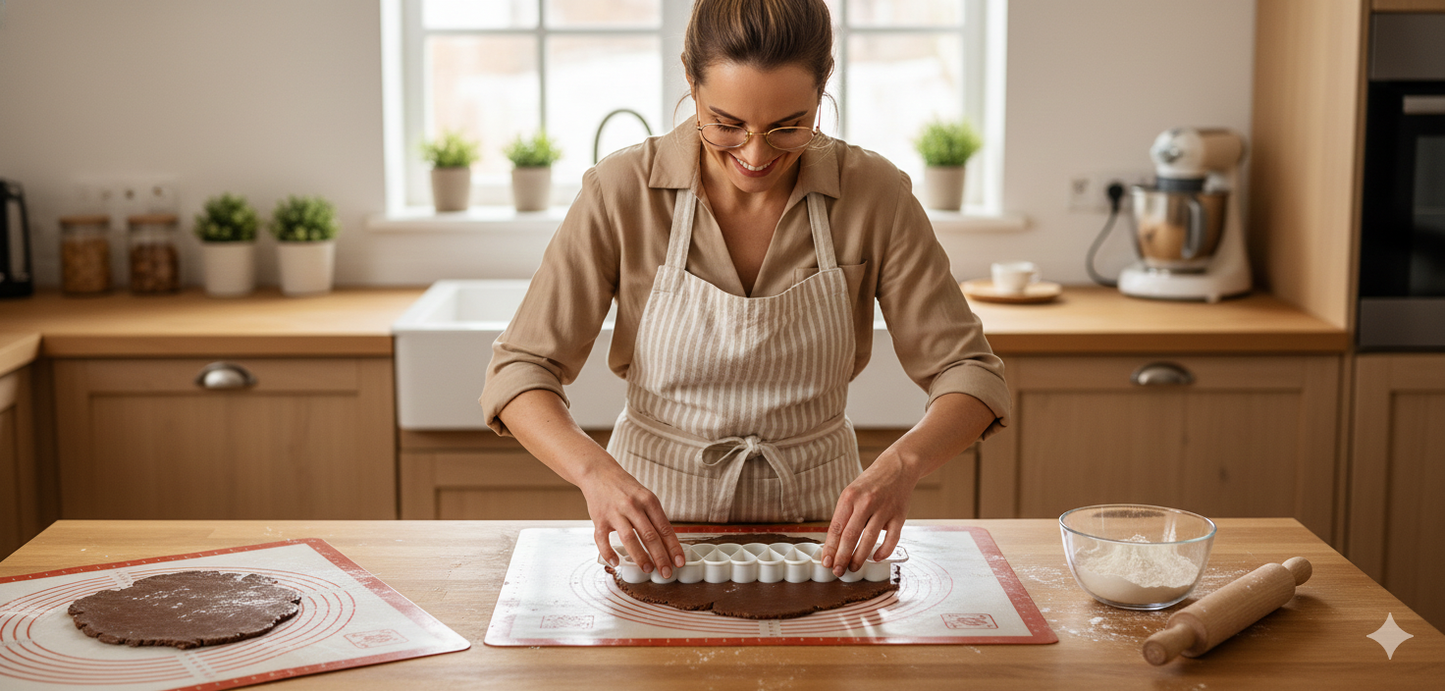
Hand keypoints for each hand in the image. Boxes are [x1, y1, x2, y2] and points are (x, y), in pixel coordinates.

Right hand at [579, 463, 685, 578]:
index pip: (664, 528)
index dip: (673, 547)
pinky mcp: (599, 519)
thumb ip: (654, 517)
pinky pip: (603, 540)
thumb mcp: (645, 496)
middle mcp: (632, 506)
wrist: (598, 472)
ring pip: (629, 538)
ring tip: (647, 569)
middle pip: (650, 535)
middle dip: (660, 557)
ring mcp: (615, 513)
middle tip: (666, 572)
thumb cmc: (624, 487)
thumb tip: (667, 543)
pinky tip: (616, 562)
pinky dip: (609, 553)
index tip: (679, 562)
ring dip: (640, 556)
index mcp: (648, 500)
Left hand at [821, 453, 918, 575]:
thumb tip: (834, 544)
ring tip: (853, 568)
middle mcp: (866, 502)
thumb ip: (845, 515)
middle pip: (851, 535)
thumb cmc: (871, 483)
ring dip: (860, 557)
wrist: (898, 467)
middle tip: (838, 571)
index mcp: (850, 496)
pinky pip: (892, 538)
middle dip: (842, 557)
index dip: (830, 548)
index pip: (836, 527)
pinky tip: (875, 558)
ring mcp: (884, 509)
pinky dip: (883, 551)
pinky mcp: (899, 515)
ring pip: (869, 539)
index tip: (826, 562)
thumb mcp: (852, 493)